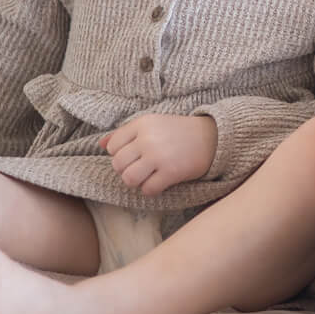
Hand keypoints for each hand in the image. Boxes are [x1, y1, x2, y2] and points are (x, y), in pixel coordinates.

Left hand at [100, 113, 215, 196]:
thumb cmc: (179, 132)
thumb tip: (101, 144)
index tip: (135, 155)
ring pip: (129, 179)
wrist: (214, 137)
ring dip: (136, 182)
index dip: (121, 155)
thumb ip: (126, 133)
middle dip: (127, 170)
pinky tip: (161, 182)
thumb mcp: (152, 124)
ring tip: (148, 177)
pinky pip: (148, 189)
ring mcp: (159, 156)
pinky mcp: (171, 172)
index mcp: (142, 124)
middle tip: (141, 169)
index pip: (113, 147)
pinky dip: (152, 189)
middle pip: (118, 164)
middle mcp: (148, 139)